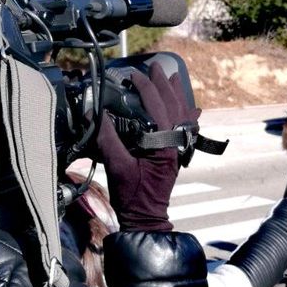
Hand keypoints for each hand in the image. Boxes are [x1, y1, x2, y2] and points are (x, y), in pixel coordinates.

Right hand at [90, 62, 198, 232]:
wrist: (146, 219)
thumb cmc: (132, 195)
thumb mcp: (116, 166)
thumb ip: (107, 138)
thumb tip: (94, 112)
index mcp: (163, 144)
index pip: (157, 106)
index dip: (145, 87)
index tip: (133, 75)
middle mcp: (176, 143)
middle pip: (174, 105)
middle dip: (164, 84)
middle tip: (155, 67)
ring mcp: (179, 149)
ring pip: (183, 114)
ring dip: (177, 95)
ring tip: (172, 78)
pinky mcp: (177, 155)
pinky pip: (186, 129)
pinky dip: (187, 115)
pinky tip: (193, 108)